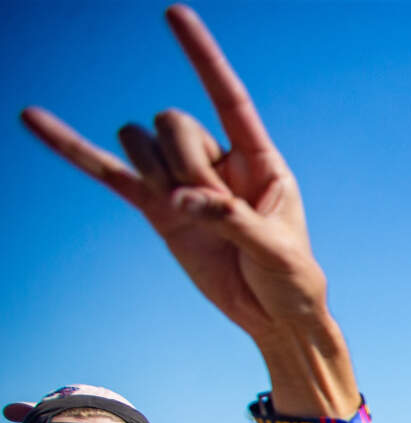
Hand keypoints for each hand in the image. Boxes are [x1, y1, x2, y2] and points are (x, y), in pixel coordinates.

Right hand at [20, 6, 328, 344]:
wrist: (273, 319)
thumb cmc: (291, 280)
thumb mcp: (276, 249)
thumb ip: (231, 219)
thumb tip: (181, 200)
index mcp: (258, 160)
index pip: (227, 97)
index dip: (201, 56)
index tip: (173, 13)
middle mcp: (217, 163)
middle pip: (174, 123)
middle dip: (186, 162)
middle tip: (211, 208)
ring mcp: (181, 184)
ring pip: (144, 144)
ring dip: (156, 173)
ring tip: (186, 213)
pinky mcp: (156, 210)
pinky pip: (108, 174)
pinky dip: (73, 149)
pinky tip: (34, 120)